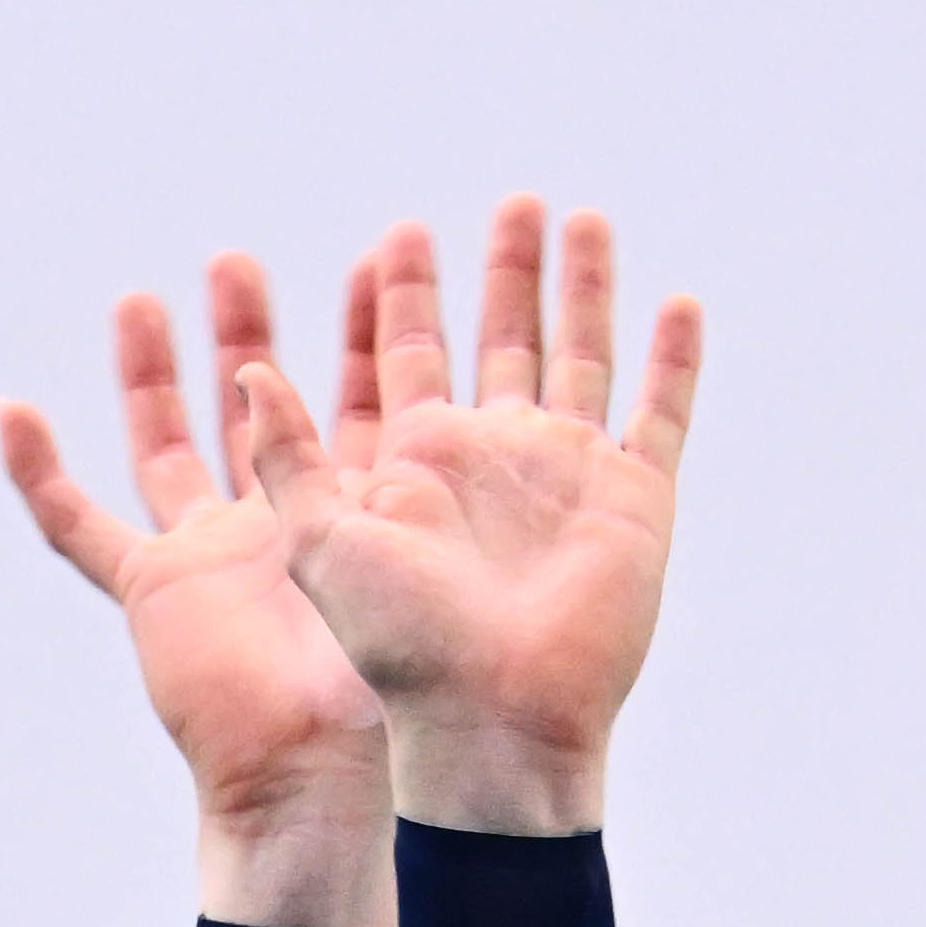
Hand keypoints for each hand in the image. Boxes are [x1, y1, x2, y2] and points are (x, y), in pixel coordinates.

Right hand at [0, 251, 390, 926]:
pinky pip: (77, 525)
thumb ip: (407, 482)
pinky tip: (9, 414)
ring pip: (167, 443)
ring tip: (144, 301)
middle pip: (257, 408)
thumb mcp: (412, 558)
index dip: (366, 329)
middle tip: (239, 261)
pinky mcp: (152, 589)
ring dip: (151, 375)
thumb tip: (439, 403)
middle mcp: (279, 528)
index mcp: (360, 520)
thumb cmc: (391, 691)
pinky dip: (38, 474)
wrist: (323, 780)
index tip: (376, 254)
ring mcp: (208, 556)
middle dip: (250, 329)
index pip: (361, 398)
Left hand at [252, 199, 697, 841]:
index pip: (412, 350)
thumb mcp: (321, 545)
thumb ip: (289, 458)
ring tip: (583, 222)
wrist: (495, 723)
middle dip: (507, 270)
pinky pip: (659, 415)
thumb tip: (248, 375)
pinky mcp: (634, 501)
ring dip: (583, 290)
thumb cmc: (401, 651)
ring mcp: (570, 476)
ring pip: (583, 357)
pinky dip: (672, 362)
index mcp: (420, 460)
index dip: (406, 292)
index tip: (403, 231)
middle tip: (516, 203)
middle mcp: (496, 459)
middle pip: (503, 338)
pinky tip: (677, 305)